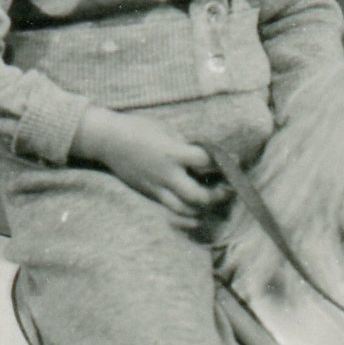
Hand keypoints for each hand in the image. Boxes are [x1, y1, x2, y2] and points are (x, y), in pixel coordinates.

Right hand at [72, 107, 230, 221]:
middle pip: (199, 196)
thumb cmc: (139, 129)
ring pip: (185, 210)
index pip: (207, 162)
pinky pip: (171, 210)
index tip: (235, 160)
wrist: (108, 140)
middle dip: (218, 195)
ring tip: (213, 199)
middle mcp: (166, 175)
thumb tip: (206, 158)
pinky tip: (196, 212)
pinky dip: (186, 215)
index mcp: (172, 153)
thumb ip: (186, 146)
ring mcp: (156, 188)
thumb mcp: (167, 131)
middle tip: (228, 188)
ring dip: (203, 208)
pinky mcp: (150, 194)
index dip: (225, 162)